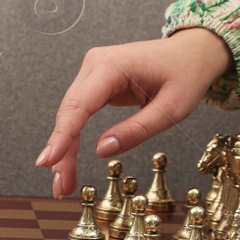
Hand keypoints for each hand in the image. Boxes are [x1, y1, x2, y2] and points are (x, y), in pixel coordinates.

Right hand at [35, 29, 232, 197]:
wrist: (192, 53)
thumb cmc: (186, 74)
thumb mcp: (171, 109)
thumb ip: (137, 130)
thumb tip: (102, 150)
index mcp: (113, 65)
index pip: (80, 105)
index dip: (62, 136)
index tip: (47, 160)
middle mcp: (96, 63)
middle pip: (69, 112)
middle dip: (62, 151)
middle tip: (61, 186)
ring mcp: (93, 71)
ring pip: (70, 114)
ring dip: (65, 148)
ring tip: (64, 181)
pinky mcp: (95, 81)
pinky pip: (78, 112)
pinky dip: (73, 137)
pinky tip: (68, 160)